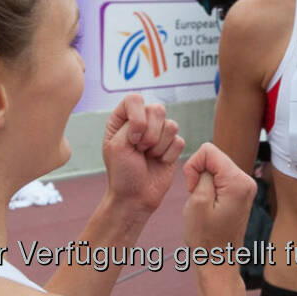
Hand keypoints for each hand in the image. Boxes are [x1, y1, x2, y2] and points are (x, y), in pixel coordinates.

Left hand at [102, 94, 183, 214]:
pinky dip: (168, 155)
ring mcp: (158, 132)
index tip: (132, 138)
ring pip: (171, 125)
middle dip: (150, 134)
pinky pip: (179, 141)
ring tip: (148, 156)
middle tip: (139, 150)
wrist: (135, 197)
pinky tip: (158, 162)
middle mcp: (141, 121)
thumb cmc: (122, 173)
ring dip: (159, 146)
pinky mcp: (172, 145)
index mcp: (122, 118)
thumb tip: (154, 115)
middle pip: (157, 109)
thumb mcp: (116, 146)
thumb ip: (132, 123)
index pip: (135, 99)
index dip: (137, 117)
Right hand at [182, 142, 253, 250]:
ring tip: (204, 203)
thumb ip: (202, 173)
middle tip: (198, 198)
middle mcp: (247, 181)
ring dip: (203, 182)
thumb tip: (206, 163)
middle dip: (199, 173)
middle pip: (213, 157)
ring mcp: (246, 187)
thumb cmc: (205, 237)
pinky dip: (210, 187)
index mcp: (238, 181)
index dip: (194, 166)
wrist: (218, 260)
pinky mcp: (241, 193)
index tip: (193, 188)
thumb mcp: (197, 201)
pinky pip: (220, 178)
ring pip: (215, 167)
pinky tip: (209, 205)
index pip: (209, 150)